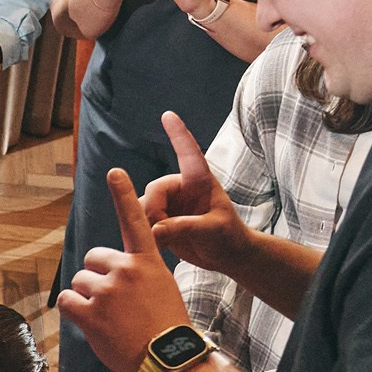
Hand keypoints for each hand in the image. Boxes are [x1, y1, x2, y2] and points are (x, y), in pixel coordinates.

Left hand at [57, 168, 196, 371]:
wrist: (169, 359)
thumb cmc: (165, 327)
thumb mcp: (161, 288)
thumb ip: (137, 273)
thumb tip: (108, 273)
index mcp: (147, 261)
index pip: (134, 221)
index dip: (123, 194)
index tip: (114, 172)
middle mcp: (126, 270)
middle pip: (91, 259)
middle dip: (96, 278)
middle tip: (114, 304)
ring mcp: (108, 291)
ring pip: (78, 282)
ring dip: (86, 299)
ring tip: (108, 319)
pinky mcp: (91, 313)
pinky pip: (67, 302)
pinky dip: (72, 311)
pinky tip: (90, 323)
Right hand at [143, 110, 251, 275]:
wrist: (226, 256)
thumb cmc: (229, 237)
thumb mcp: (213, 230)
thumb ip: (185, 227)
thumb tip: (156, 229)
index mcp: (200, 181)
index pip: (189, 153)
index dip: (178, 134)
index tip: (168, 115)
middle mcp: (182, 188)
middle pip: (154, 190)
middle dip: (154, 210)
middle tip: (162, 232)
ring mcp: (171, 203)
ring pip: (144, 207)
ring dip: (149, 225)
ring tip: (166, 242)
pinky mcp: (162, 219)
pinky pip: (142, 221)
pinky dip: (145, 233)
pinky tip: (160, 245)